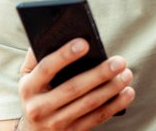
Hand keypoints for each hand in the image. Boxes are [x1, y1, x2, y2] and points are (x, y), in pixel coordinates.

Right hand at [16, 38, 134, 130]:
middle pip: (73, 88)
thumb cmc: (35, 95)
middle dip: (99, 74)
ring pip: (88, 104)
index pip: (46, 68)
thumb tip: (54, 34)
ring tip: (126, 74)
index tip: (85, 43)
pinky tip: (127, 93)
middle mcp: (39, 108)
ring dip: (111, 89)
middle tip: (119, 61)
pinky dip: (115, 105)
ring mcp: (55, 123)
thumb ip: (36, 57)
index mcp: (28, 88)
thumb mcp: (27, 78)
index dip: (65, 55)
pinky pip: (97, 118)